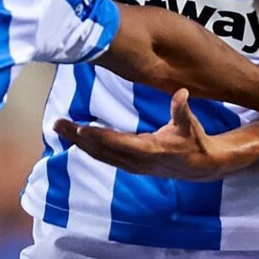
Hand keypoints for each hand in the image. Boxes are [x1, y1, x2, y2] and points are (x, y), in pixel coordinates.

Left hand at [54, 89, 232, 180]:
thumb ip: (182, 109)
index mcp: (149, 150)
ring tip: (60, 128)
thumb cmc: (195, 141)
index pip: (118, 143)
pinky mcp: (130, 166)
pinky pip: (105, 157)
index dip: (99, 136)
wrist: (202, 166)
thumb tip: (181, 93)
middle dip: (78, 138)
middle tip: (57, 125)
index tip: (80, 129)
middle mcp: (137, 160)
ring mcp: (132, 165)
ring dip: (78, 142)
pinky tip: (76, 138)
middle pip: (102, 150)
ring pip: (100, 154)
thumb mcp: (190, 125)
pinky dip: (88, 148)